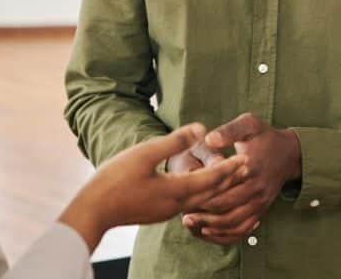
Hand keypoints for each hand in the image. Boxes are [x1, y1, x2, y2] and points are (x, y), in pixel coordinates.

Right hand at [58, 124, 248, 251]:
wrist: (93, 211)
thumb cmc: (115, 179)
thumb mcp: (145, 153)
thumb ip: (174, 141)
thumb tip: (200, 128)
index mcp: (177, 189)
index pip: (212, 178)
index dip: (230, 167)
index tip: (246, 157)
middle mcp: (177, 204)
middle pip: (212, 192)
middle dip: (229, 179)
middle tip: (247, 168)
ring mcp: (166, 211)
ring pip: (201, 201)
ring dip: (216, 189)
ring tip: (227, 178)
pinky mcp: (157, 213)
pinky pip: (188, 205)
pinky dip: (201, 197)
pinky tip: (198, 192)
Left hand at [181, 113, 300, 245]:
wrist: (290, 153)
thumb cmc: (264, 136)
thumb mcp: (249, 124)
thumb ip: (229, 130)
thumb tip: (208, 138)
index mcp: (251, 168)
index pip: (223, 187)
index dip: (202, 193)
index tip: (183, 194)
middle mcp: (257, 189)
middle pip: (226, 209)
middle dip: (202, 213)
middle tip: (181, 213)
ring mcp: (261, 202)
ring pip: (234, 224)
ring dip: (211, 227)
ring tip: (191, 224)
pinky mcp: (261, 210)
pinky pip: (244, 230)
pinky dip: (225, 235)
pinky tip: (208, 232)